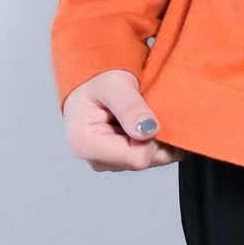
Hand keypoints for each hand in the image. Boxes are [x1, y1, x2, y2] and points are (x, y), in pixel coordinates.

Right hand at [62, 69, 189, 171]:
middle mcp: (95, 160)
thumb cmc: (96, 82)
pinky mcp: (115, 161)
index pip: (138, 157)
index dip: (154, 138)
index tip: (154, 115)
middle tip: (150, 110)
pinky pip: (144, 157)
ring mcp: (106, 163)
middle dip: (156, 138)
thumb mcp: (114, 84)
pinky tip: (144, 124)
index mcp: (87, 144)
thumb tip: (150, 130)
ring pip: (147, 160)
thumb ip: (131, 107)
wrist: (88, 84)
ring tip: (143, 115)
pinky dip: (151, 141)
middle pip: (144, 160)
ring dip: (154, 138)